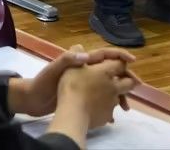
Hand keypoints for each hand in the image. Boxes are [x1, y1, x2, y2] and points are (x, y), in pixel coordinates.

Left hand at [21, 47, 136, 115]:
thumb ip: (68, 60)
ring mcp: (84, 84)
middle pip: (111, 71)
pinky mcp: (82, 96)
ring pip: (108, 87)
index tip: (132, 61)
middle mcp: (85, 70)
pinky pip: (101, 99)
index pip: (104, 54)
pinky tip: (113, 116)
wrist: (33, 99)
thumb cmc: (42, 82)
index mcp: (80, 61)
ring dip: (119, 95)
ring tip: (126, 107)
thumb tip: (85, 54)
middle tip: (137, 86)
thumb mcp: (54, 69)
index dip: (119, 55)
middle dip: (125, 77)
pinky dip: (109, 106)